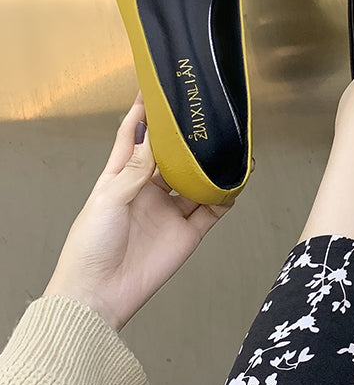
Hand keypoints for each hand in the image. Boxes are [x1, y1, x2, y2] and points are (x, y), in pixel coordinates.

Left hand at [43, 93, 233, 330]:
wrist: (100, 294)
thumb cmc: (90, 246)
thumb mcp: (108, 198)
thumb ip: (136, 168)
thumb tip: (155, 137)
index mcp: (121, 178)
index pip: (132, 137)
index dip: (142, 113)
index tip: (153, 90)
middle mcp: (148, 192)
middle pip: (172, 157)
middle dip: (186, 139)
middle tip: (202, 119)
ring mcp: (169, 212)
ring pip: (197, 181)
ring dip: (210, 166)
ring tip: (226, 148)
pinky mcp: (188, 233)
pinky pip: (213, 210)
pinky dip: (225, 196)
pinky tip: (233, 183)